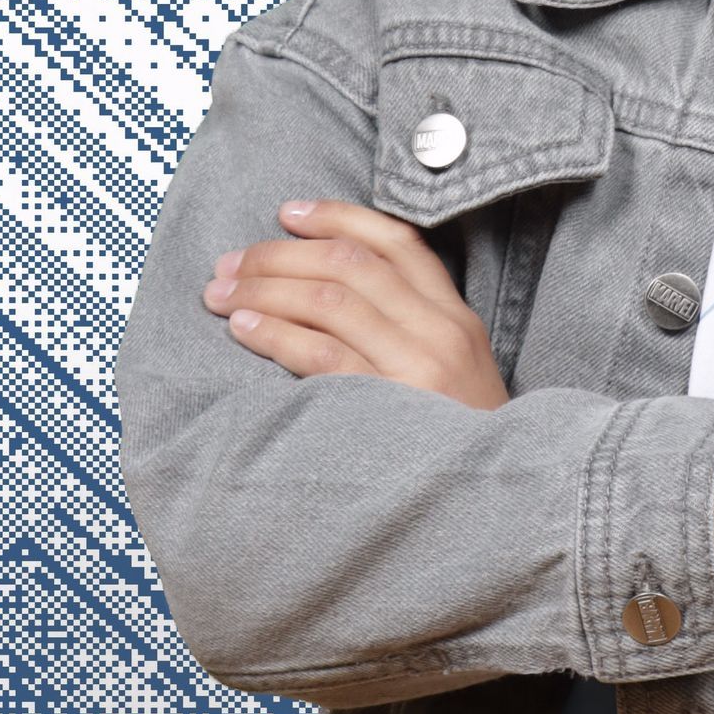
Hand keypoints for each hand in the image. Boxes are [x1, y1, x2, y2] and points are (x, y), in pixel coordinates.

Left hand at [201, 199, 509, 410]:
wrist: (491, 501)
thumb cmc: (458, 440)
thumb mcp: (455, 370)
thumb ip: (410, 328)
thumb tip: (330, 290)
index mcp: (456, 315)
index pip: (396, 241)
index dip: (337, 218)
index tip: (287, 213)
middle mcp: (440, 330)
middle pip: (351, 264)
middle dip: (280, 254)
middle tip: (230, 263)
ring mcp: (418, 366)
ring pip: (331, 299)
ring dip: (265, 289)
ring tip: (222, 294)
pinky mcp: (391, 405)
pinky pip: (323, 355)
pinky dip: (276, 333)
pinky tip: (244, 327)